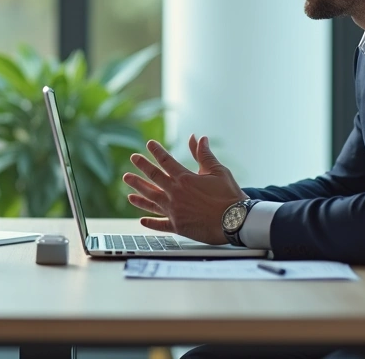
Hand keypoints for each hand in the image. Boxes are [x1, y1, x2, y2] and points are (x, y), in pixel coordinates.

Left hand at [122, 135, 247, 244]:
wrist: (236, 221)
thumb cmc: (229, 196)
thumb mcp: (218, 171)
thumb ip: (204, 155)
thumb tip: (198, 138)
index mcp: (185, 178)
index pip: (166, 161)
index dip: (157, 151)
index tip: (149, 144)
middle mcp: (175, 193)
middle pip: (153, 178)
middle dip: (141, 167)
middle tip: (133, 159)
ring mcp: (174, 210)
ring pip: (151, 199)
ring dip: (138, 191)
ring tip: (128, 185)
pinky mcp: (178, 226)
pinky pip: (160, 224)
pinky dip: (150, 222)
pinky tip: (141, 220)